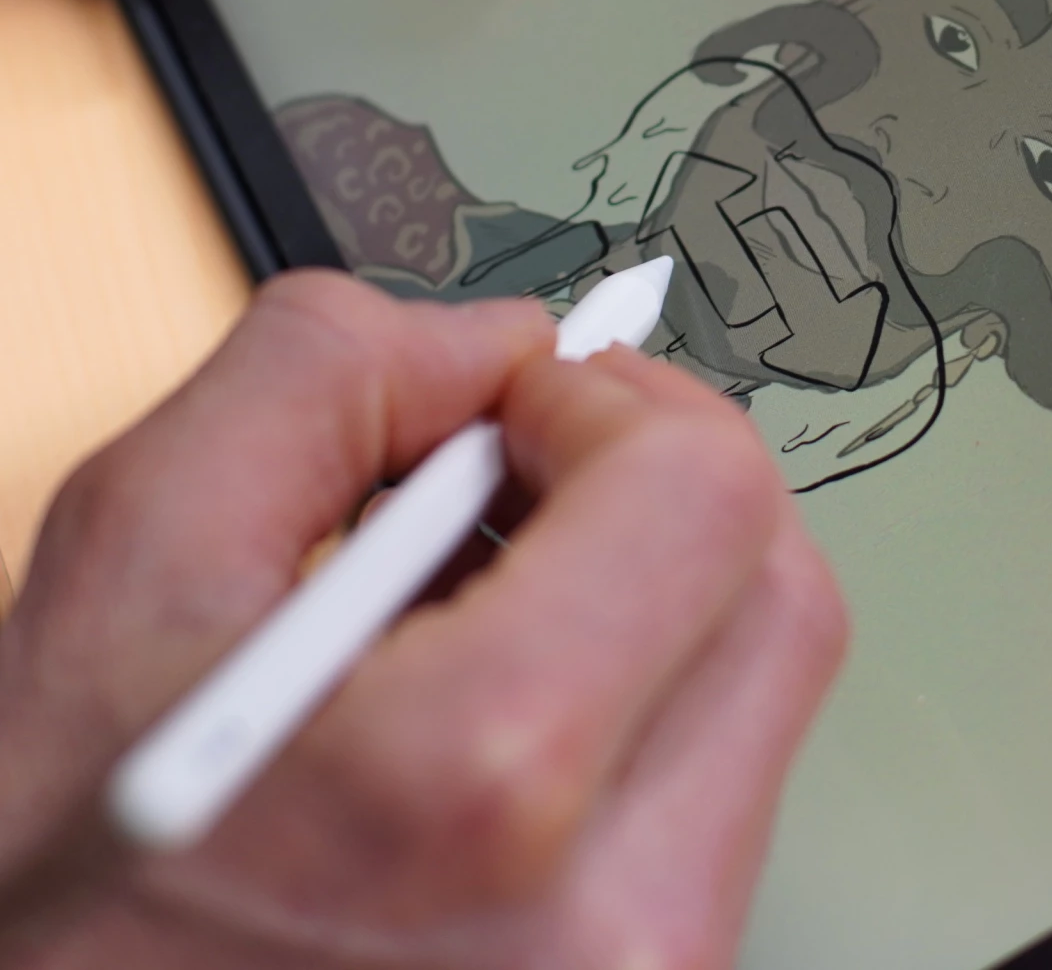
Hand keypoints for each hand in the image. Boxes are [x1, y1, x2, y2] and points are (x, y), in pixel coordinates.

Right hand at [0, 272, 846, 967]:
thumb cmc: (65, 872)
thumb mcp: (129, 567)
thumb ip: (325, 383)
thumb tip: (502, 342)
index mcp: (482, 779)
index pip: (706, 494)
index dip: (615, 404)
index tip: (525, 408)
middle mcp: (614, 915)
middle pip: (778, 592)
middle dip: (662, 485)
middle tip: (535, 470)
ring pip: (762, 694)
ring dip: (659, 589)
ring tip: (494, 597)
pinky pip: (722, 791)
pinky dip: (645, 699)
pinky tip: (511, 698)